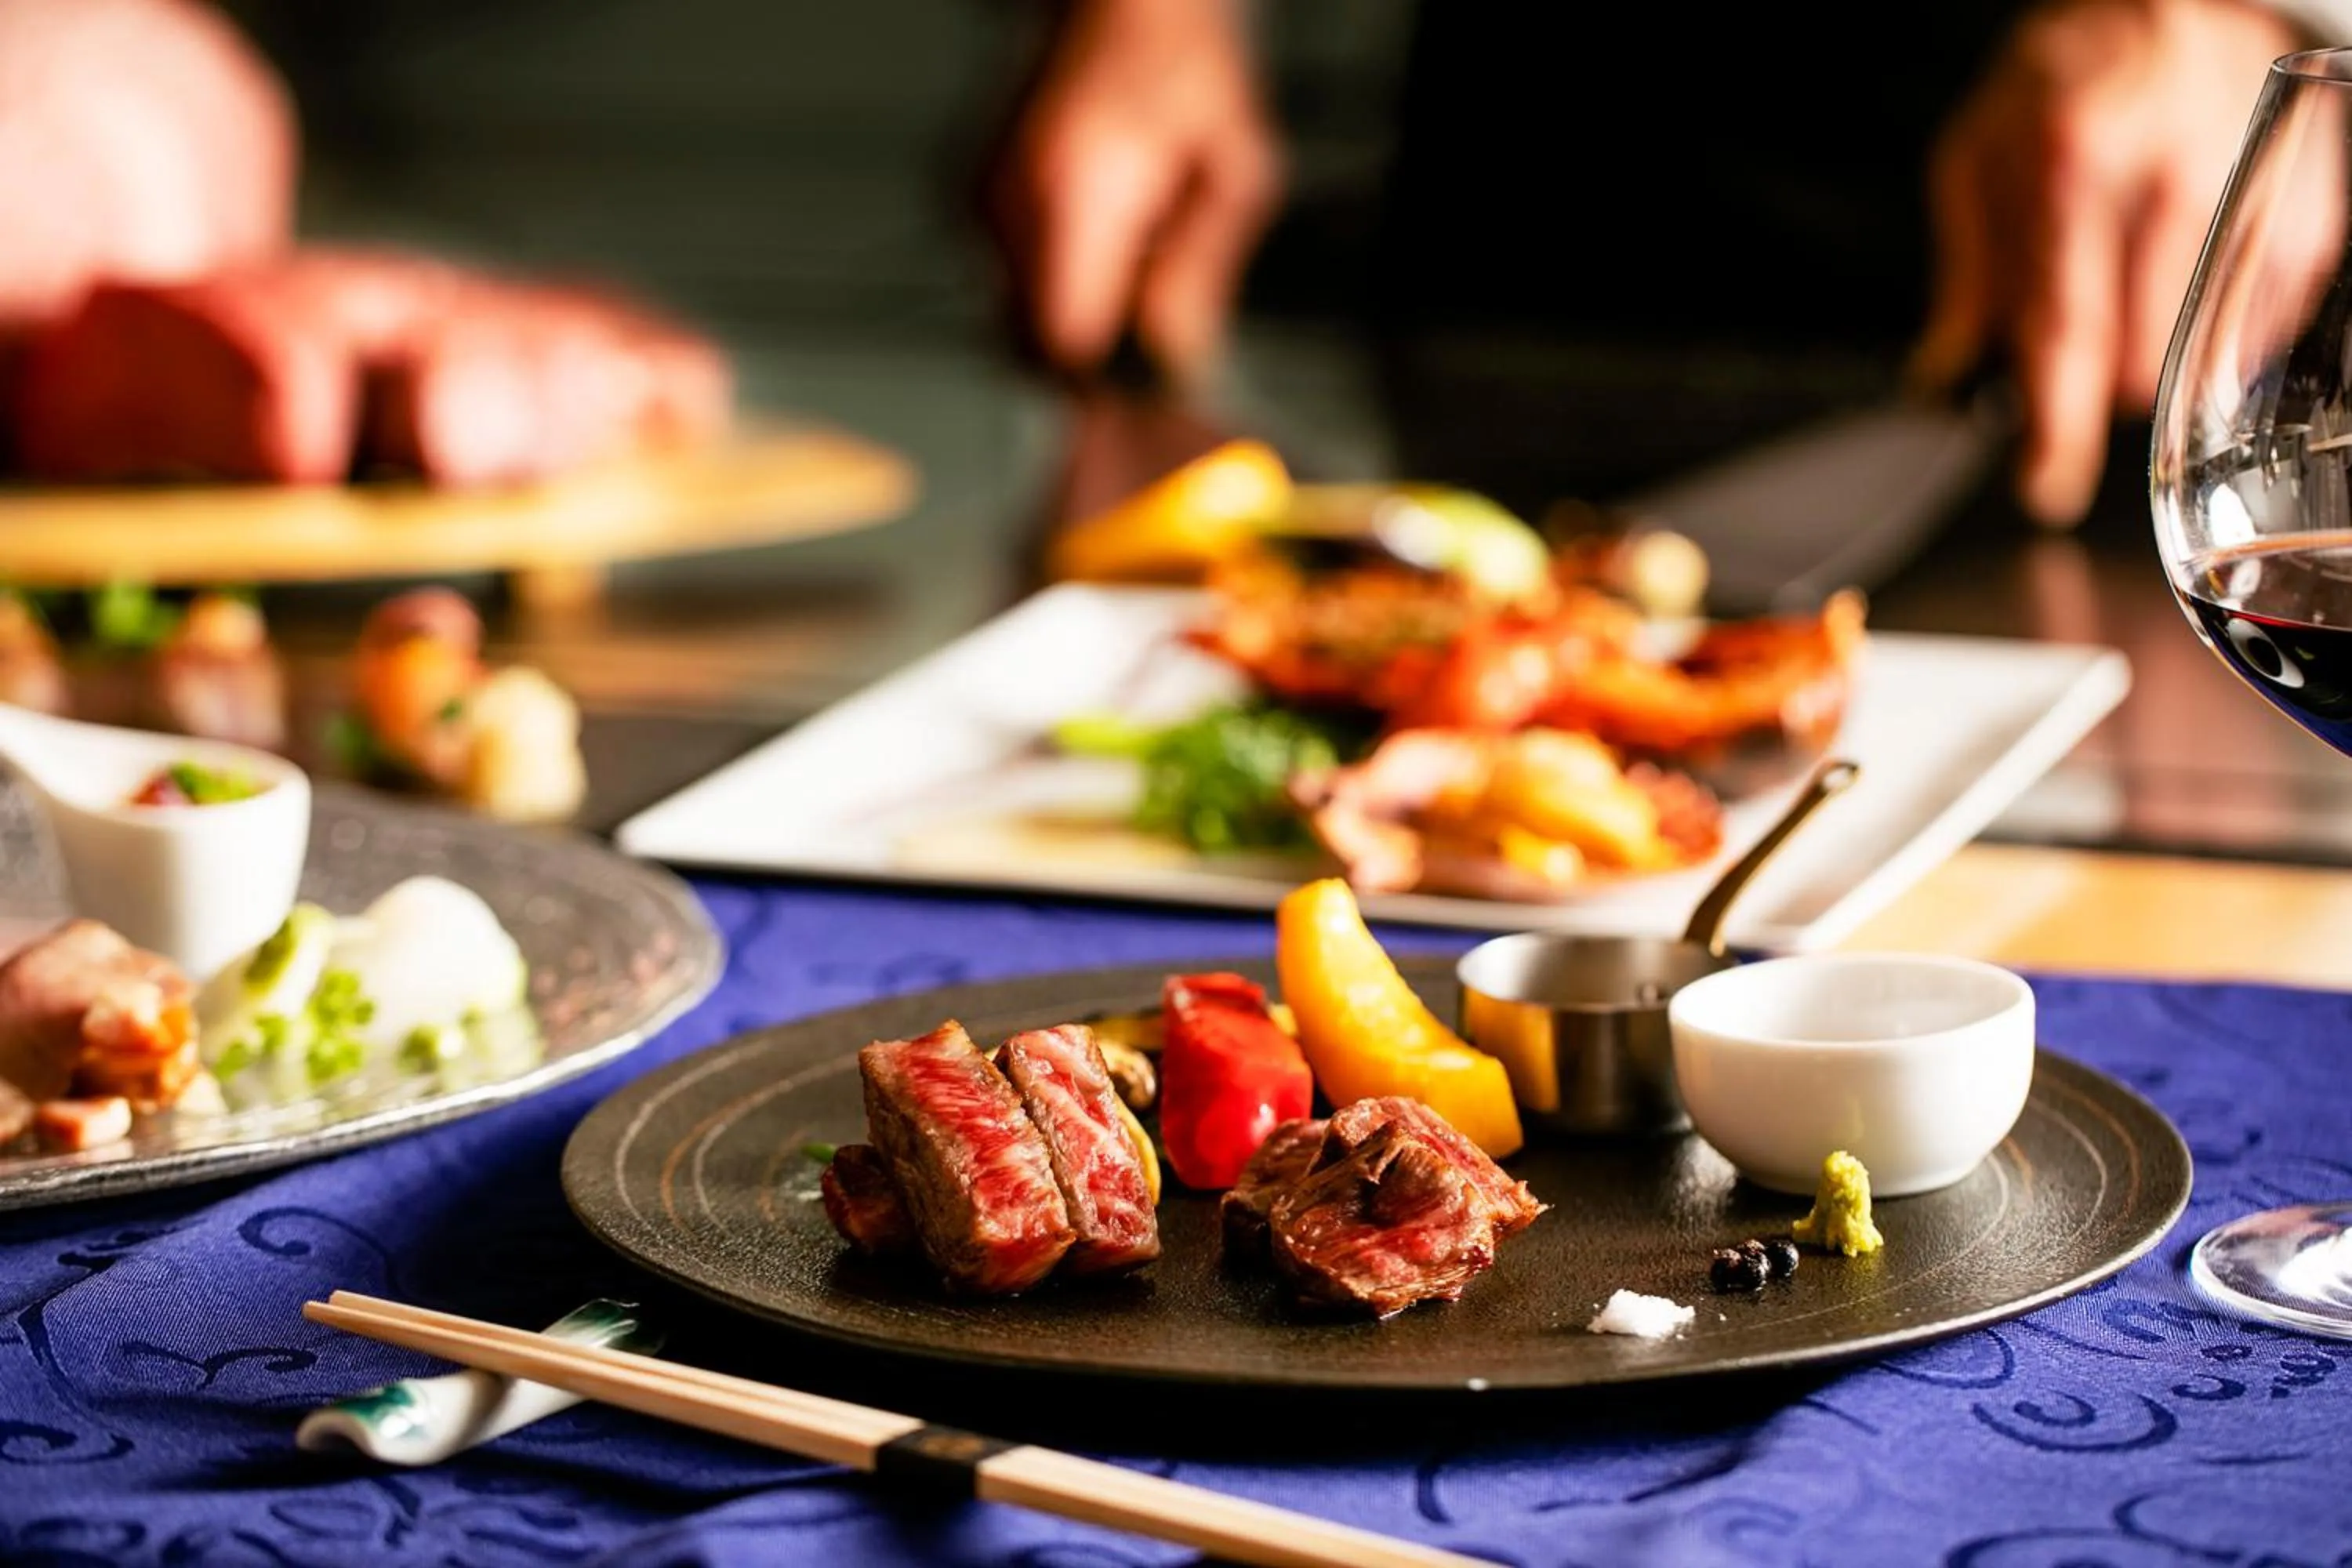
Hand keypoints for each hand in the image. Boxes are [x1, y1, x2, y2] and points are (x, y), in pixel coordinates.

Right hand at [988, 0, 1282, 382]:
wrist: (1119, 1)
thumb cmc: (1182, 68)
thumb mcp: (1231, 173)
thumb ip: (1200, 273)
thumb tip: (1175, 354)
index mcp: (1078, 193)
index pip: (1062, 339)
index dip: (1097, 379)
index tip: (1134, 385)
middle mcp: (1011, 198)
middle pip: (1024, 339)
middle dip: (1080, 354)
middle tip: (1139, 334)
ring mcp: (979, 195)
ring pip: (1009, 309)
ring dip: (1067, 310)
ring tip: (1125, 258)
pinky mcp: (967, 193)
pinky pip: (1003, 271)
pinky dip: (1047, 272)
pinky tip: (1095, 229)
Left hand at [1911, 0, 2298, 525]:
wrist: (2162, 3)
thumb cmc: (2061, 82)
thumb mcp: (1976, 159)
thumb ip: (1968, 277)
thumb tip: (1946, 379)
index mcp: (2075, 162)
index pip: (2068, 330)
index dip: (2057, 425)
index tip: (2045, 486)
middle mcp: (2176, 177)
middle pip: (2143, 361)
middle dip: (2100, 385)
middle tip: (2078, 348)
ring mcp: (2258, 192)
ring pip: (2209, 357)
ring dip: (2163, 365)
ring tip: (2132, 297)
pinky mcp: (2312, 210)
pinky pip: (2265, 327)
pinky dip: (2219, 335)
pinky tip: (2188, 286)